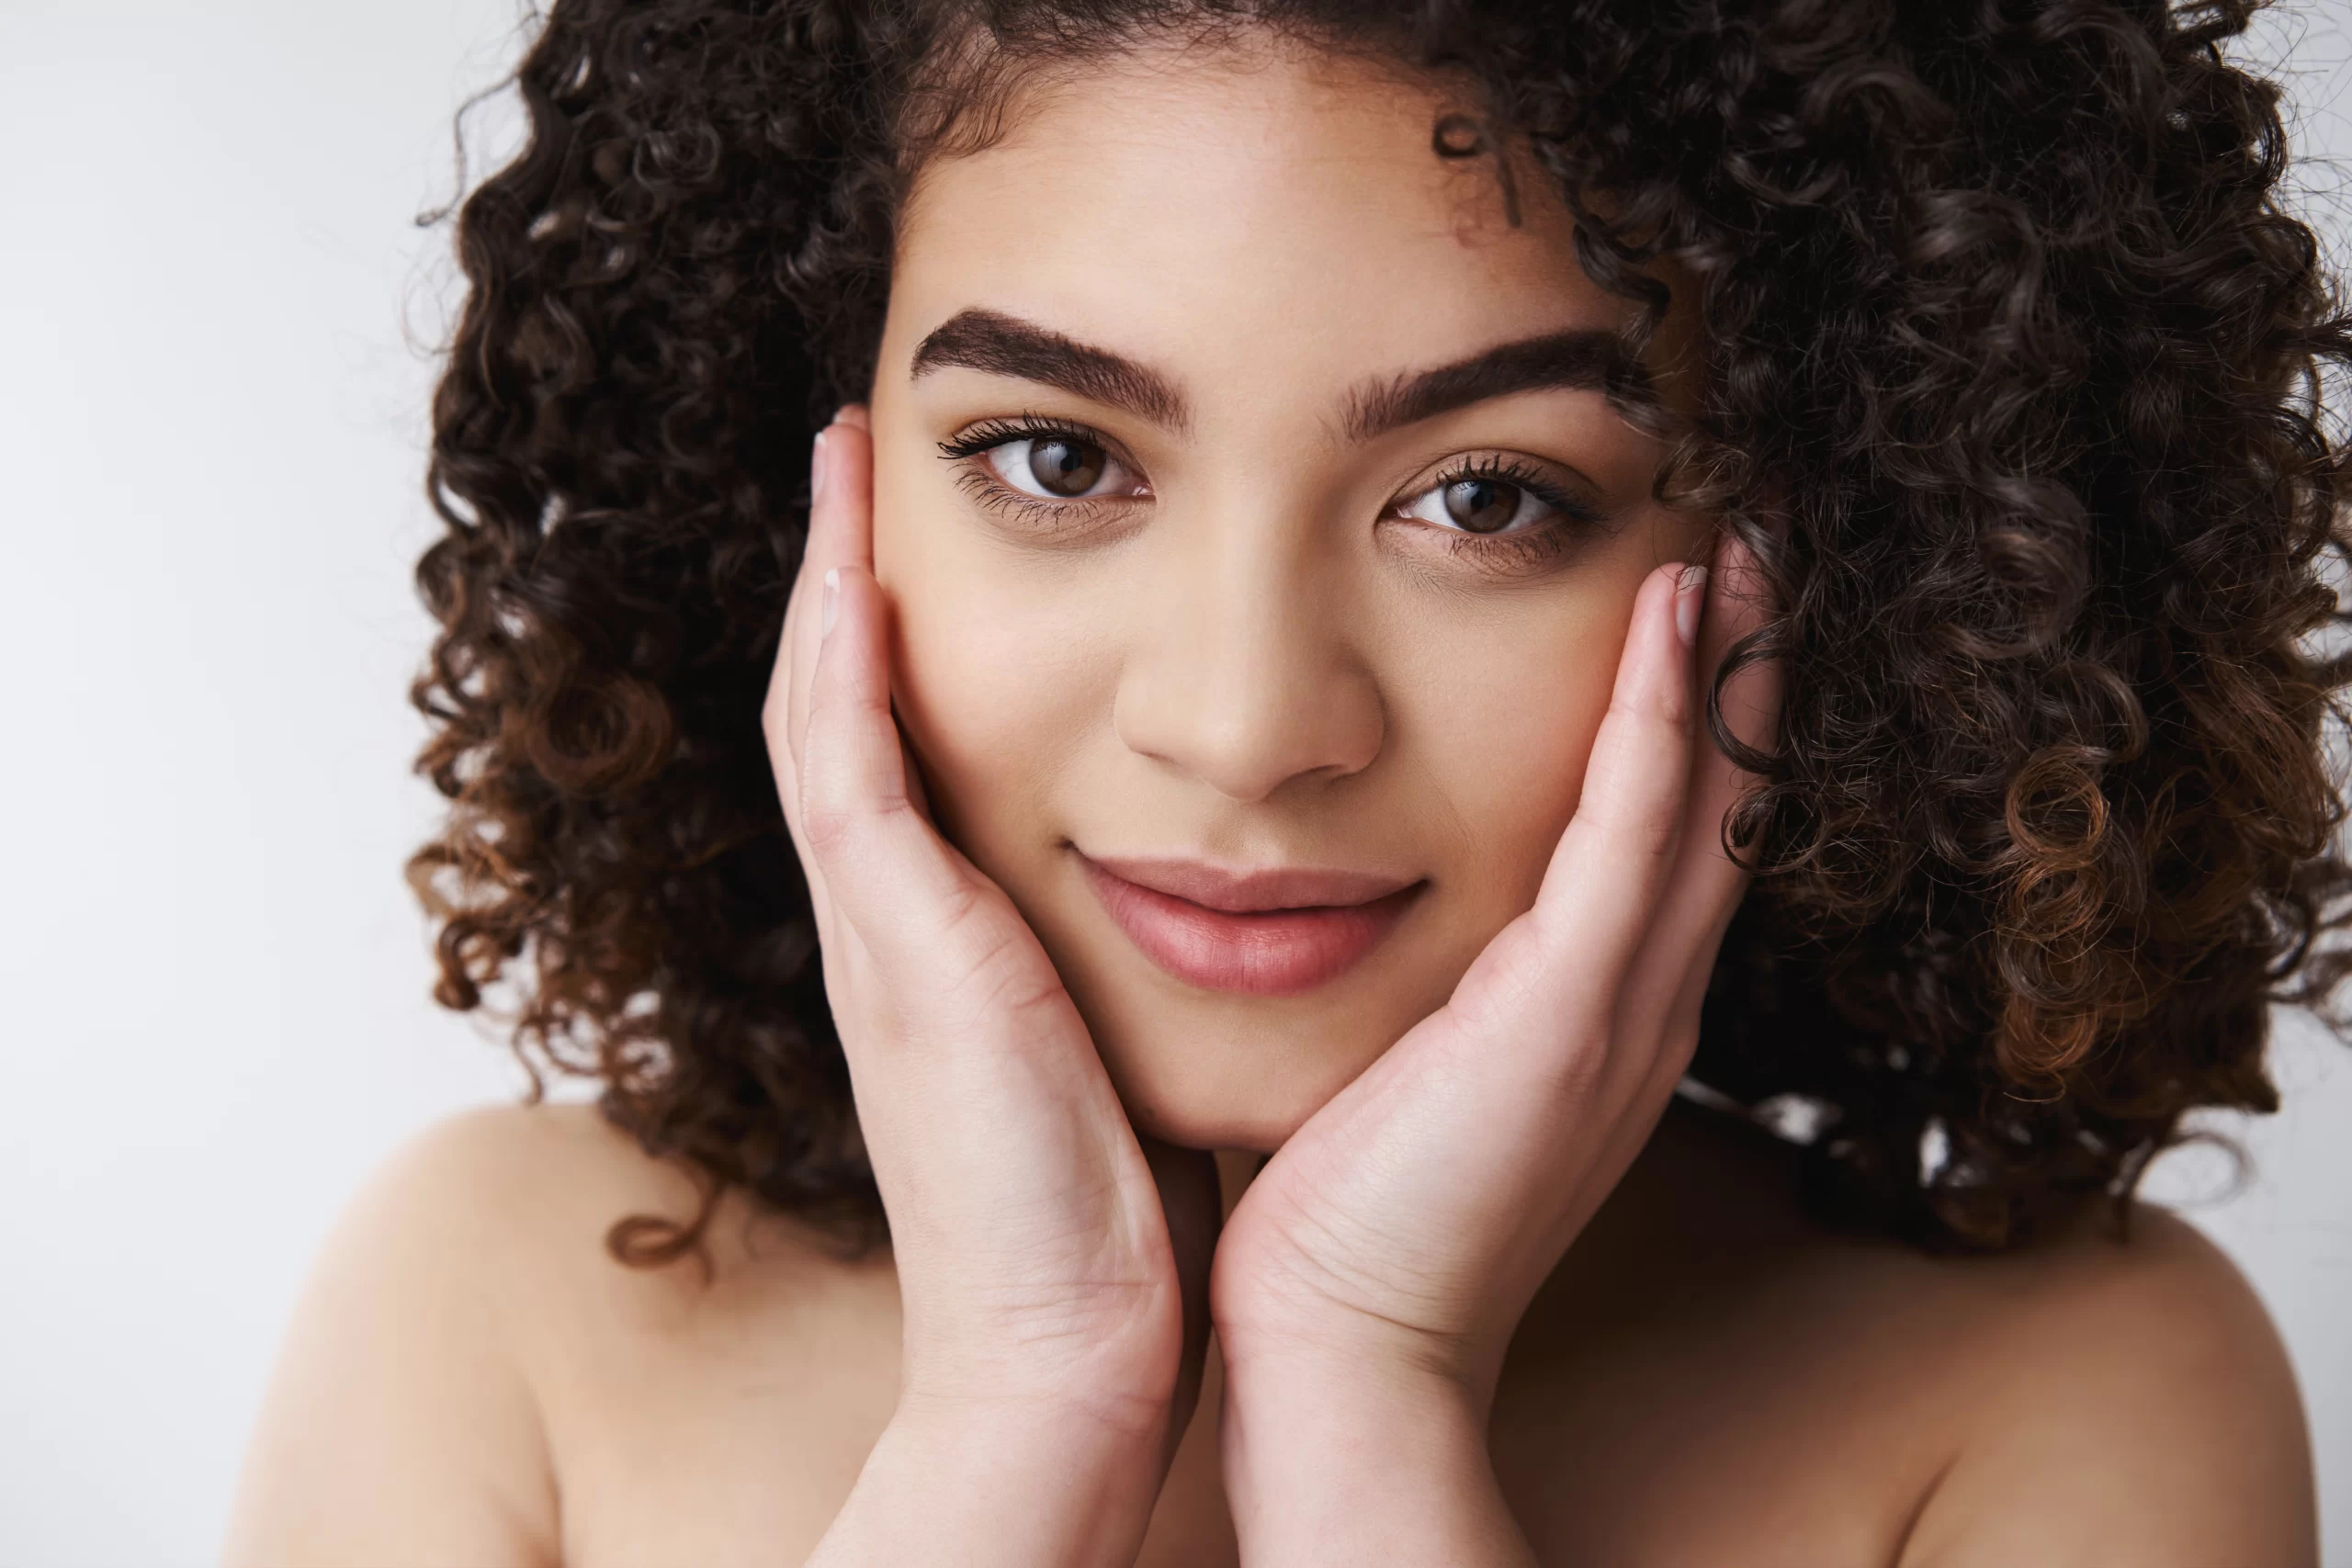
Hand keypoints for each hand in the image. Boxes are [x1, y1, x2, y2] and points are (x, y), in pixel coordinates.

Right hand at [771, 411, 1216, 1564]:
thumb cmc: (1110, 1223)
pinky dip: (838, 647)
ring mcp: (876, 928)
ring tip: (847, 453)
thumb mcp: (1106, 1061)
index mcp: (941, 949)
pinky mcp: (897, 943)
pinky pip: (843, 759)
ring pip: (821, 708)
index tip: (915, 545)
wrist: (1063, 1348)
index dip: (891, 651)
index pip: (899, 762)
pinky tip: (855, 547)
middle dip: (842, 580)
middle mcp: (888, 923)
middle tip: (857, 460)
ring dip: (830, 575)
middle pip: (838, 710)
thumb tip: (1202, 920)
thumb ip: (1115, 983)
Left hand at [1210, 541, 1779, 1561]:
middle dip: (1740, 676)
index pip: (1670, 843)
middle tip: (1749, 546)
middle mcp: (1637, 1008)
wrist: (1340, 1347)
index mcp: (1596, 1020)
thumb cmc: (1344, 1217)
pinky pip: (1639, 835)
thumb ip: (1428, 994)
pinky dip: (1664, 720)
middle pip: (1721, 808)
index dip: (1697, 727)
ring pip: (1705, 803)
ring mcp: (1620, 1013)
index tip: (1689, 611)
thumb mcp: (1407, 1075)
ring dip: (1724, 667)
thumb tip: (1366, 909)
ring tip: (1735, 544)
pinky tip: (1673, 619)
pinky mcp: (1569, 1018)